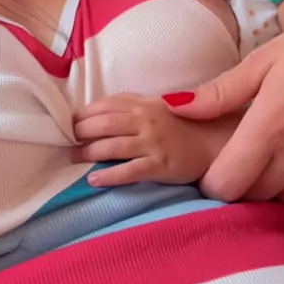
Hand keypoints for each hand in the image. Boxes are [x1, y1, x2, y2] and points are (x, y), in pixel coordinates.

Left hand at [74, 93, 230, 187]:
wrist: (214, 145)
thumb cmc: (182, 125)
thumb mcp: (157, 106)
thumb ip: (130, 104)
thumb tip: (97, 109)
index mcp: (144, 103)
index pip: (106, 105)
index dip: (84, 114)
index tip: (69, 122)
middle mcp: (147, 120)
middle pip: (105, 124)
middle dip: (81, 132)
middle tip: (69, 140)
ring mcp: (153, 143)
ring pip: (112, 146)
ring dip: (88, 153)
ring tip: (75, 158)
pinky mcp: (160, 166)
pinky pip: (128, 171)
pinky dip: (108, 176)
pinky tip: (93, 180)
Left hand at [176, 8, 283, 208]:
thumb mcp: (265, 61)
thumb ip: (220, 92)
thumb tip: (175, 106)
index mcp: (270, 127)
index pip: (225, 185)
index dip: (212, 180)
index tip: (213, 163)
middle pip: (250, 196)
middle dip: (240, 181)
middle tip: (243, 153)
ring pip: (281, 200)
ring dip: (270, 185)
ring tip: (273, 153)